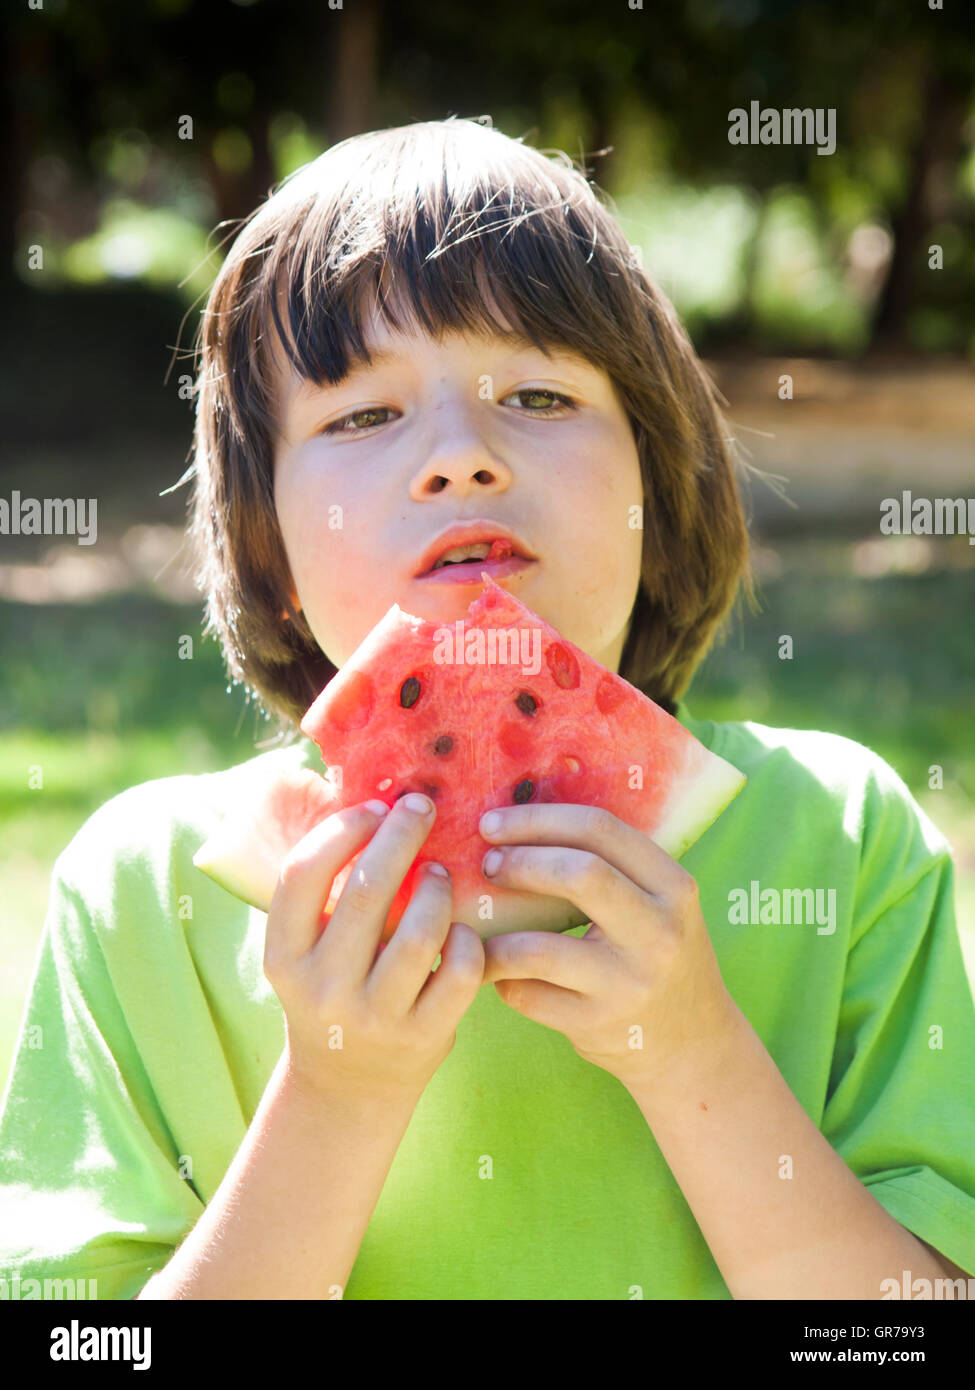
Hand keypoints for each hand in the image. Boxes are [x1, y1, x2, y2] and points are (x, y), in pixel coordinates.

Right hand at [264, 795, 484, 1107]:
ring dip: (437, 889)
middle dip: (401, 835)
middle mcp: (322, 988)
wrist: (347, 1086)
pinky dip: (468, 941)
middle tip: (422, 808)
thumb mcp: (307, 952)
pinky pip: (459, 971)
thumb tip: (372, 805)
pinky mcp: (422, 1036)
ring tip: (439, 875)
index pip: (302, 874)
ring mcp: (373, 1016)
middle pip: (367, 891)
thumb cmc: (333, 992)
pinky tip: (462, 931)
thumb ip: (325, 897)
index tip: (375, 807)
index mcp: (283, 957)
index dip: (342, 830)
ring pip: (420, 932)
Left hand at [478, 803, 738, 1091]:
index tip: (494, 823)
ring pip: (535, 948)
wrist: (692, 1046)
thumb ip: (612, 867)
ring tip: (477, 928)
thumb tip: (519, 824)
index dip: (537, 819)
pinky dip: (501, 979)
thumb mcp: (659, 905)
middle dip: (520, 862)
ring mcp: (626, 983)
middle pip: (578, 875)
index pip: (600, 830)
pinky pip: (525, 994)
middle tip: (489, 865)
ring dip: (494, 936)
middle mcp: (658, 933)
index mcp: (674, 888)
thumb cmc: (658, 957)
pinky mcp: (596, 1025)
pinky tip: (499, 971)